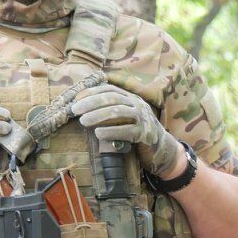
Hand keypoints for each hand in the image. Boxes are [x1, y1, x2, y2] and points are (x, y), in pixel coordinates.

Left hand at [70, 83, 185, 178]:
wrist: (162, 148)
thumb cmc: (137, 132)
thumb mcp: (126, 117)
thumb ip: (111, 110)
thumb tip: (83, 107)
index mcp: (131, 98)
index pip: (110, 90)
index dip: (92, 92)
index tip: (76, 99)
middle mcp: (138, 105)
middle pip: (113, 99)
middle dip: (91, 103)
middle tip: (75, 110)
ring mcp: (143, 118)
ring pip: (118, 112)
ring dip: (98, 116)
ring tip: (83, 121)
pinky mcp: (145, 134)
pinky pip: (126, 131)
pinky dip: (111, 132)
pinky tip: (98, 134)